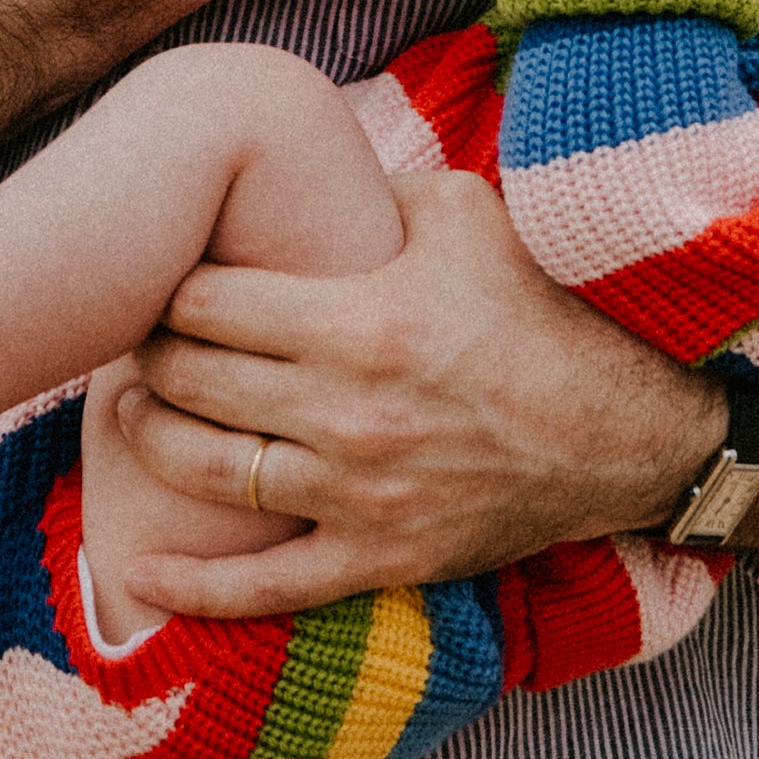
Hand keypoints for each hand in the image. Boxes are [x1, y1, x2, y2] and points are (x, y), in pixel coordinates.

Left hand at [110, 167, 718, 617]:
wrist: (622, 432)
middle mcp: (348, 410)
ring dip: (151, 439)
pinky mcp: (377, 556)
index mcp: (362, 320)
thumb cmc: (540, 314)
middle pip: (191, 378)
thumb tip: (296, 171)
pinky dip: (193, 587)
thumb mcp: (468, 215)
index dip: (170, 285)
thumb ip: (372, 190)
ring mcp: (358, 492)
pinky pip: (263, 586)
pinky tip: (141, 574)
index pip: (208, 300)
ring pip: (205, 470)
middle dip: (149, 355)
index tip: (164, 280)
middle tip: (140, 340)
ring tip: (135, 416)